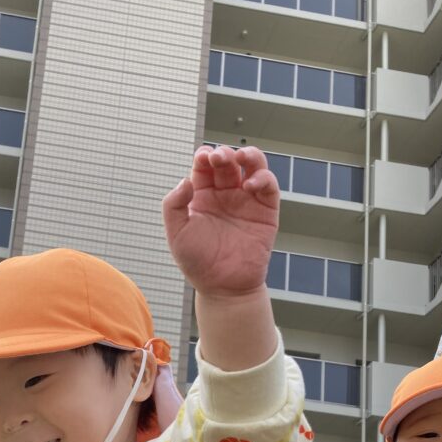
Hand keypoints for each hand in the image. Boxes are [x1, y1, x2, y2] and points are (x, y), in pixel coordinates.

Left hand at [163, 145, 278, 296]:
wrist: (224, 287)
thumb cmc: (197, 263)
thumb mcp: (176, 234)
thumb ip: (173, 205)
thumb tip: (185, 180)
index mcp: (202, 197)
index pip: (204, 166)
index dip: (204, 156)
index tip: (202, 158)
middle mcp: (225, 195)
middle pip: (227, 162)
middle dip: (223, 154)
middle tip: (218, 158)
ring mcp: (246, 200)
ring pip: (252, 166)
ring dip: (249, 155)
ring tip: (241, 157)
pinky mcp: (266, 211)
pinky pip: (268, 186)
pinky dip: (263, 178)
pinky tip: (250, 185)